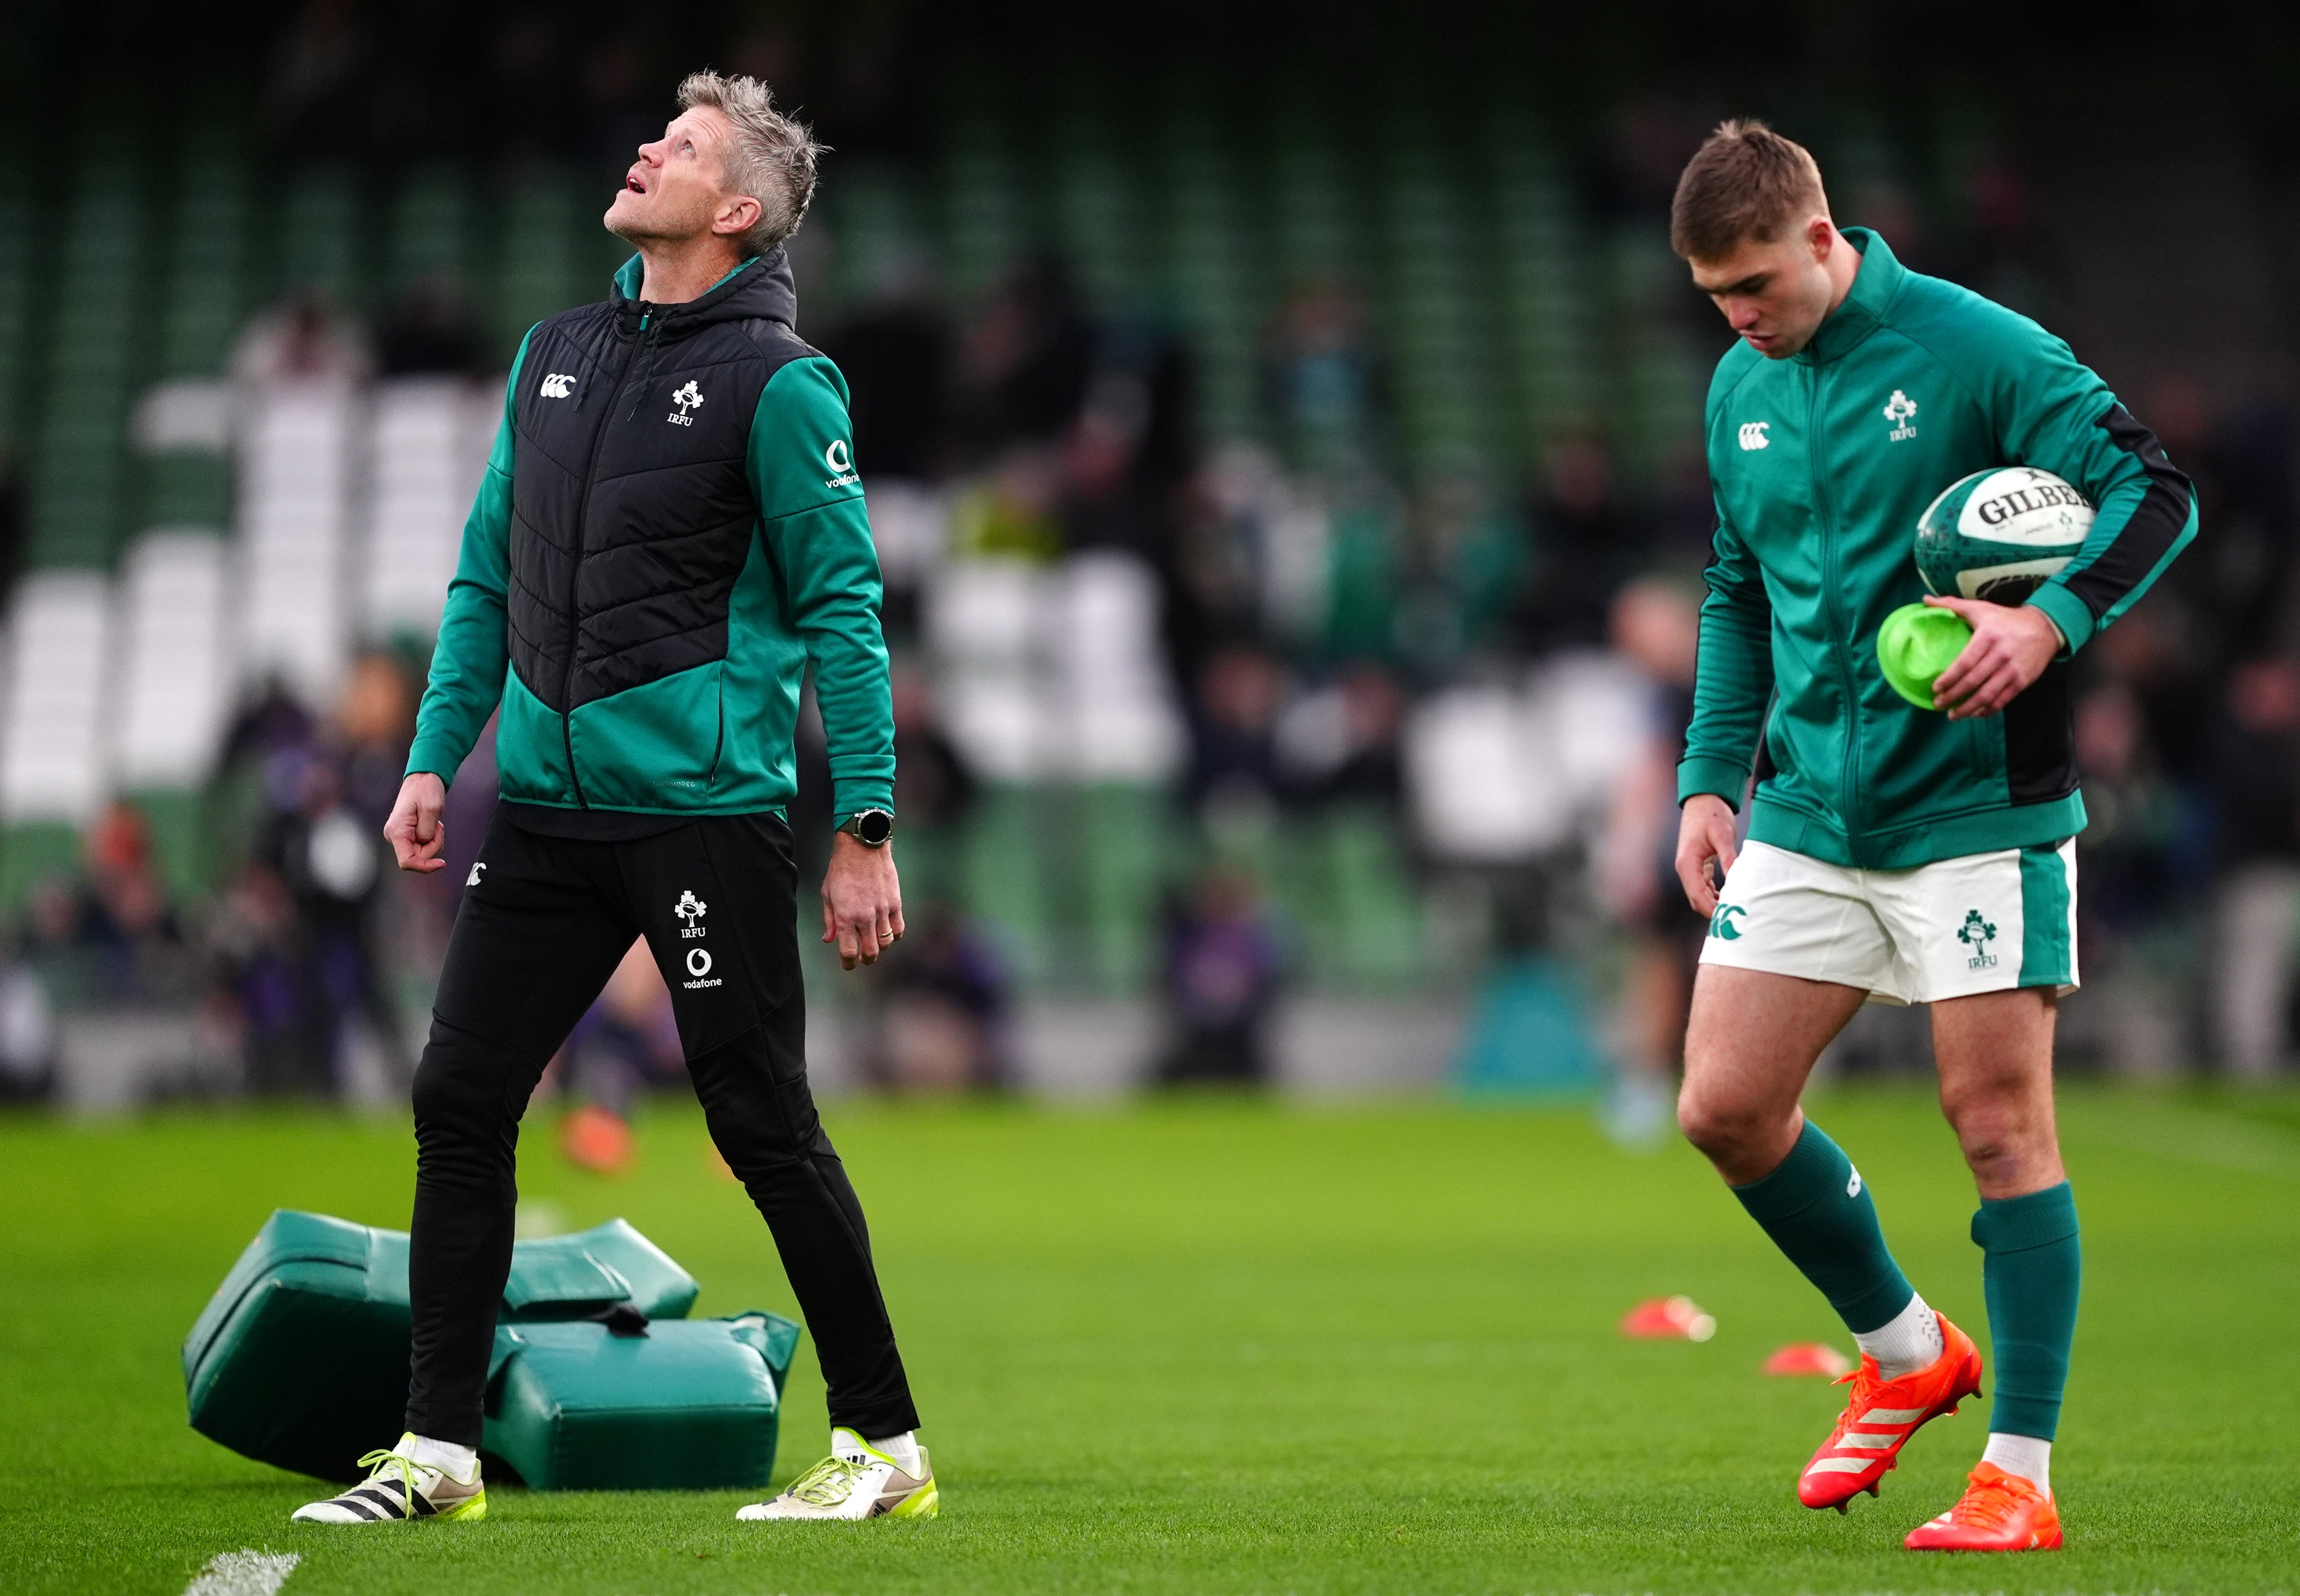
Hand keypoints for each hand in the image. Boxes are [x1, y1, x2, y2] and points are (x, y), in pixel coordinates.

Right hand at [384, 773, 448, 872]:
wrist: (423, 778)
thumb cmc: (426, 789)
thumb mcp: (432, 809)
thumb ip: (427, 831)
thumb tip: (423, 844)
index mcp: (397, 831)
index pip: (407, 862)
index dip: (425, 866)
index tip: (442, 863)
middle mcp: (394, 836)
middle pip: (417, 858)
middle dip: (433, 846)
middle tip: (439, 826)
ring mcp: (400, 836)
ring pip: (421, 853)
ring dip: (434, 841)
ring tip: (435, 822)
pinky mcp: (407, 835)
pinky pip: (422, 846)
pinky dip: (432, 838)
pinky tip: (432, 824)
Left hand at [820, 831, 903, 969]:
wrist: (863, 847)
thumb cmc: (841, 870)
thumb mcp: (827, 894)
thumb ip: (830, 920)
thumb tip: (829, 940)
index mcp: (845, 916)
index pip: (849, 952)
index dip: (848, 963)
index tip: (848, 965)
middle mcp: (865, 917)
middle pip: (870, 952)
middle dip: (866, 959)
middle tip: (863, 957)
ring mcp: (882, 911)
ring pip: (886, 943)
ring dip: (880, 947)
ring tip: (874, 942)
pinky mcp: (895, 903)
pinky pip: (899, 928)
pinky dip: (894, 935)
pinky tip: (887, 931)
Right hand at [1675, 793, 1739, 917]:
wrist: (1703, 799)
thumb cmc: (1711, 814)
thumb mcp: (1723, 834)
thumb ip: (1728, 856)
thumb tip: (1737, 879)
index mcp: (1687, 863)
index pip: (1697, 895)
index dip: (1712, 909)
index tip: (1729, 917)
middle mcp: (1685, 869)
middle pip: (1696, 900)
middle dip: (1713, 911)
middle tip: (1736, 918)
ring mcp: (1690, 868)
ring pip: (1699, 895)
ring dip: (1714, 904)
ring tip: (1735, 910)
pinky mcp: (1697, 866)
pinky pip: (1704, 887)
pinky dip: (1714, 895)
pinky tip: (1730, 897)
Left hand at [1924, 596, 2064, 719]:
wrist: (2045, 627)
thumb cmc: (2006, 619)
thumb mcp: (1981, 608)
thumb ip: (1952, 605)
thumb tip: (1925, 600)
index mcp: (1988, 636)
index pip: (1965, 663)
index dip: (1949, 678)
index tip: (1935, 688)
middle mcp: (2001, 654)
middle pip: (1973, 682)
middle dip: (1953, 697)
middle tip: (1938, 704)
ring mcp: (2013, 670)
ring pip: (1987, 695)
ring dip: (1968, 708)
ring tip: (1953, 715)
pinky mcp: (2023, 681)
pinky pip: (2003, 700)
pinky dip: (1988, 710)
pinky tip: (1975, 713)